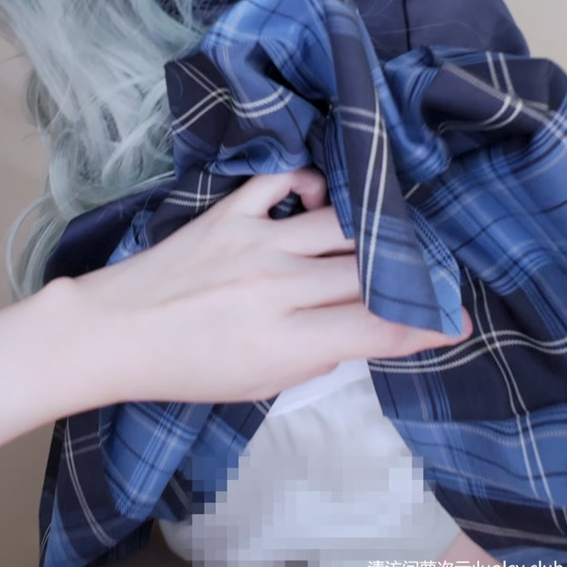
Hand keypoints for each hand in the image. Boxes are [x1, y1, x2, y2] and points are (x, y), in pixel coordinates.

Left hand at [70, 169, 471, 406]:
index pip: (373, 328)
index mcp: (282, 342)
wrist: (114, 331)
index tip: (452, 322)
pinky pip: (284, 180)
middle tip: (426, 275)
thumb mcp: (257, 385)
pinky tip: (323, 195)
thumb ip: (314, 356)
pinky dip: (312, 182)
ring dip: (371, 232)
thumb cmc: (186, 368)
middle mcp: (276, 288)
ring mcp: (253, 242)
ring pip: (339, 225)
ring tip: (385, 237)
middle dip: (407, 276)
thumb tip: (361, 327)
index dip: (422, 326)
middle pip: (365, 272)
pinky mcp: (229, 213)